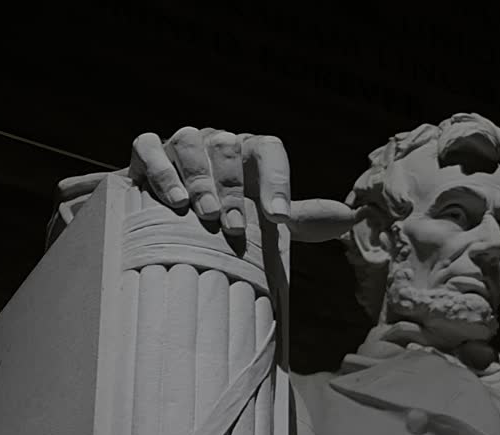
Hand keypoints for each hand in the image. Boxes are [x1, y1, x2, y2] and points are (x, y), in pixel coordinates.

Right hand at [55, 127, 371, 241]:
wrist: (172, 222)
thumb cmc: (231, 218)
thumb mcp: (267, 221)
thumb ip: (304, 218)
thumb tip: (352, 217)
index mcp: (252, 153)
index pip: (272, 152)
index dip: (279, 181)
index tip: (280, 216)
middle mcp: (219, 141)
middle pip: (228, 150)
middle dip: (234, 191)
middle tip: (235, 228)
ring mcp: (182, 143)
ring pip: (190, 144)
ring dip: (199, 179)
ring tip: (204, 212)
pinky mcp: (147, 151)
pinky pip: (149, 146)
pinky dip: (161, 169)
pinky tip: (173, 199)